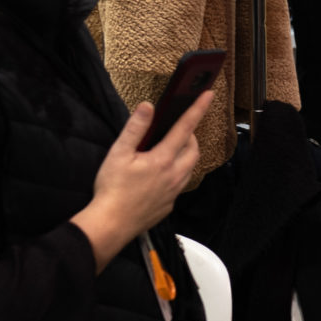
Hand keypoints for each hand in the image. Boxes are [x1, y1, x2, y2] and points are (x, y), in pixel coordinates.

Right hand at [72, 98, 207, 268]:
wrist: (111, 225)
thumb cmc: (112, 189)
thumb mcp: (118, 153)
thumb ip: (135, 128)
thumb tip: (148, 107)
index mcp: (162, 159)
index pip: (185, 128)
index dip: (197, 109)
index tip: (208, 95)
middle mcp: (174, 175)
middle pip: (193, 150)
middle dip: (191, 136)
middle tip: (177, 130)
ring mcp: (174, 192)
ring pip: (189, 168)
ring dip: (185, 155)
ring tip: (168, 150)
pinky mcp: (169, 205)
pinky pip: (180, 184)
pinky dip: (177, 173)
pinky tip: (159, 175)